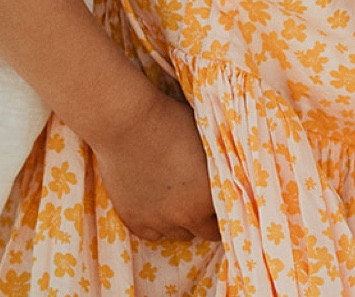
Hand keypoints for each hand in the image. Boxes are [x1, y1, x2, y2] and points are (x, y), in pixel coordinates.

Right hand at [95, 87, 220, 242]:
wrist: (127, 121)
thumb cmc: (170, 119)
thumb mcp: (205, 138)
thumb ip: (215, 163)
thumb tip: (222, 166)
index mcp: (208, 195)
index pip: (227, 215)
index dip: (225, 205)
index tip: (220, 196)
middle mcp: (185, 215)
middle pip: (205, 232)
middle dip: (206, 217)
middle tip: (200, 198)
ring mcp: (157, 220)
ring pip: (178, 234)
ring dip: (181, 220)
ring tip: (177, 198)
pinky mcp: (133, 219)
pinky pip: (152, 234)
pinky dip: (156, 223)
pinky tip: (157, 204)